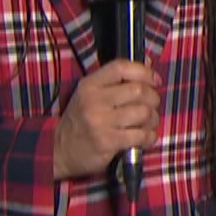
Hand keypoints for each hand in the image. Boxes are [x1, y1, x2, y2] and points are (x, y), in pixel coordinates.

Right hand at [51, 61, 160, 180]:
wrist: (60, 151)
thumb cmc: (81, 121)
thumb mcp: (91, 95)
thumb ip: (117, 81)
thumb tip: (149, 64)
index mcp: (89, 85)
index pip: (121, 67)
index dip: (145, 72)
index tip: (155, 81)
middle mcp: (94, 100)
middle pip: (138, 90)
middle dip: (153, 99)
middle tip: (152, 106)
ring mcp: (100, 121)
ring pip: (143, 113)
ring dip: (153, 119)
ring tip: (149, 124)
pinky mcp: (107, 141)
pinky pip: (140, 135)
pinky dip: (150, 137)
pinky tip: (146, 138)